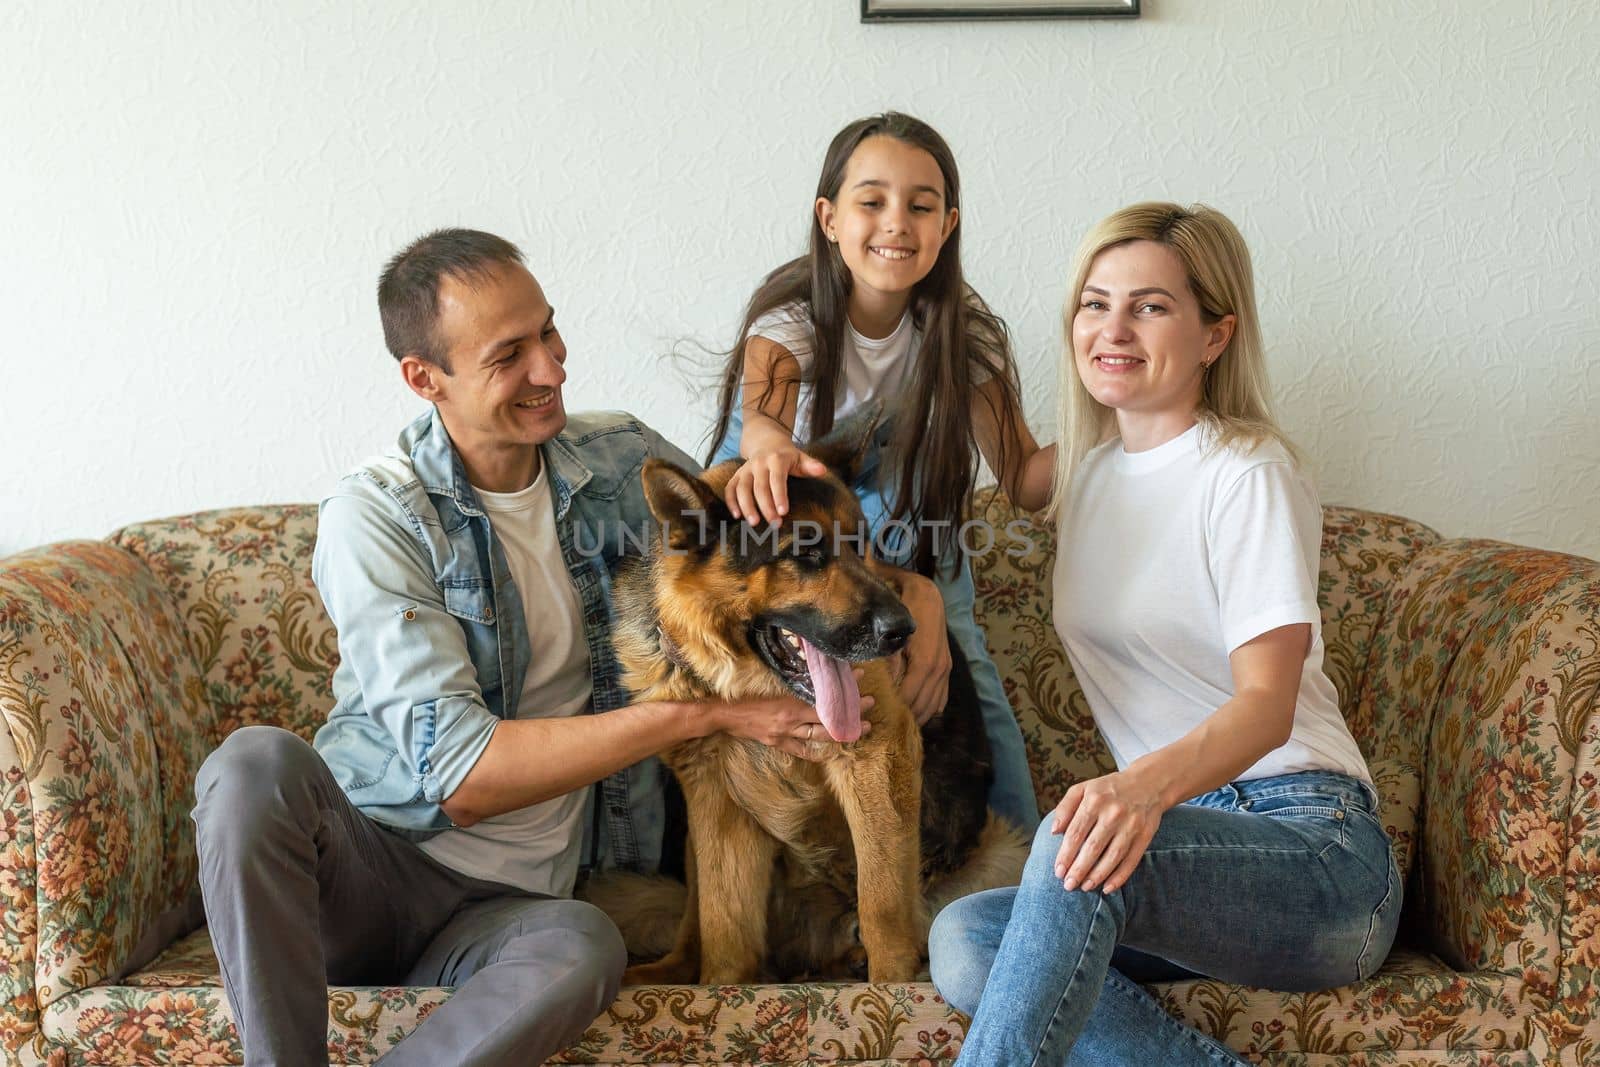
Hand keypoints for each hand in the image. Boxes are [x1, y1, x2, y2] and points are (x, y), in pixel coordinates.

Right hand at [713, 691, 873, 761]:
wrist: (725, 714)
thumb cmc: (746, 695)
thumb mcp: (772, 685)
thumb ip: (794, 682)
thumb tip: (817, 673)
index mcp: (789, 705)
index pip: (824, 699)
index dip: (843, 692)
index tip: (859, 679)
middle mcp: (790, 723)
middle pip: (828, 720)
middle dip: (851, 713)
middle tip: (870, 703)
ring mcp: (785, 736)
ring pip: (820, 737)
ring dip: (842, 732)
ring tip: (861, 728)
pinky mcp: (778, 744)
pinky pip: (803, 751)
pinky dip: (819, 751)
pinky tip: (832, 751)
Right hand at [725, 445, 829, 525]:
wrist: (765, 441)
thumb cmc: (787, 455)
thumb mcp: (800, 457)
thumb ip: (810, 465)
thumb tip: (823, 470)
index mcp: (776, 459)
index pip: (777, 479)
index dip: (780, 496)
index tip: (784, 512)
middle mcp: (758, 463)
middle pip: (759, 487)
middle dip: (766, 506)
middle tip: (774, 524)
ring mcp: (745, 469)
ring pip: (742, 488)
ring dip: (746, 506)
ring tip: (754, 523)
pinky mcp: (737, 475)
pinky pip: (730, 488)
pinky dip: (731, 502)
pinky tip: (736, 516)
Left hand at [888, 572, 949, 724]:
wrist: (928, 595)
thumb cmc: (907, 610)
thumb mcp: (894, 633)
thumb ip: (890, 659)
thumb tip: (884, 684)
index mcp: (926, 663)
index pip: (909, 698)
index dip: (894, 710)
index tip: (878, 717)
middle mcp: (939, 670)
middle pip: (922, 706)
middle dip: (905, 717)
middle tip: (886, 725)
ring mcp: (946, 669)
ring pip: (934, 705)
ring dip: (918, 716)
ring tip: (899, 723)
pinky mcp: (947, 667)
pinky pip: (942, 697)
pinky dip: (931, 708)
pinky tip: (917, 712)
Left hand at [1050, 769, 1165, 893]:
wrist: (1148, 783)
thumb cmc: (1108, 789)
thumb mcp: (1083, 789)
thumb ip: (1065, 807)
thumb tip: (1054, 832)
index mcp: (1094, 800)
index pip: (1076, 832)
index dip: (1065, 854)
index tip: (1058, 871)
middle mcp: (1113, 813)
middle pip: (1093, 847)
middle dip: (1079, 869)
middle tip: (1068, 885)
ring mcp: (1131, 825)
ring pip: (1112, 856)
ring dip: (1097, 876)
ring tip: (1085, 887)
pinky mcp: (1145, 835)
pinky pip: (1131, 860)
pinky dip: (1120, 876)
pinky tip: (1108, 887)